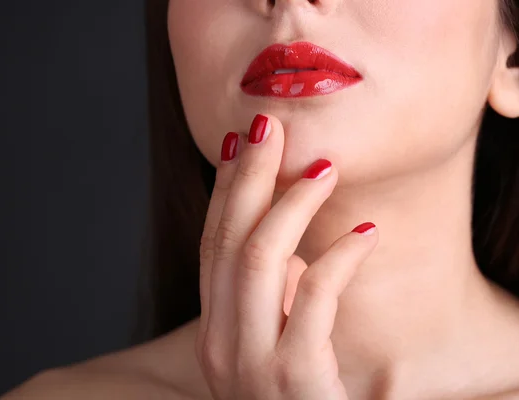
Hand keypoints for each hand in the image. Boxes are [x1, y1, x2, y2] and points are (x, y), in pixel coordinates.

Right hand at [195, 114, 378, 399]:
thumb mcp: (273, 349)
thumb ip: (272, 303)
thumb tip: (296, 250)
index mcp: (213, 333)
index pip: (210, 246)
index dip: (223, 191)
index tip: (239, 143)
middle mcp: (220, 345)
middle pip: (226, 241)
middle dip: (246, 177)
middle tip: (270, 125)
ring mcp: (250, 365)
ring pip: (257, 260)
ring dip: (291, 205)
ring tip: (324, 168)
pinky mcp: (294, 381)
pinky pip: (312, 301)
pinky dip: (339, 258)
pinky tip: (366, 233)